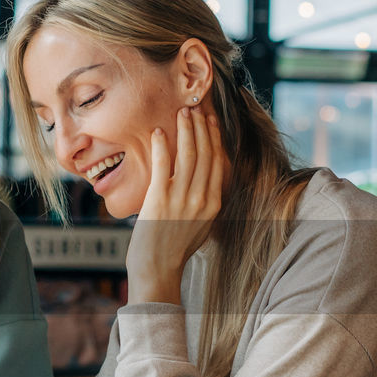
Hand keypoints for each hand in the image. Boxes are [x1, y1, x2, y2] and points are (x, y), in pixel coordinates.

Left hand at [125, 105, 224, 304]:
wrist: (157, 268)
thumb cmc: (174, 249)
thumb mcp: (201, 225)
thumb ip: (205, 202)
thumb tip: (205, 181)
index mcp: (213, 203)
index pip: (218, 162)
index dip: (214, 138)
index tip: (210, 121)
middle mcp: (201, 199)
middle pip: (205, 153)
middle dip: (201, 127)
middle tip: (195, 108)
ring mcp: (181, 199)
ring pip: (188, 155)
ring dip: (185, 130)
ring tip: (182, 113)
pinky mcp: (160, 199)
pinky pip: (163, 166)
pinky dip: (162, 146)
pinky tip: (159, 132)